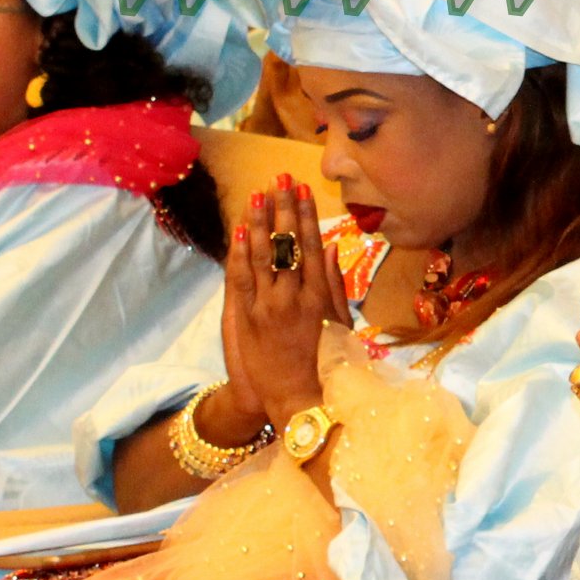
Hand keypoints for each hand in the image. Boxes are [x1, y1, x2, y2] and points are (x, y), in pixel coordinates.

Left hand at [223, 178, 340, 426]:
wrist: (297, 401)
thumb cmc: (328, 366)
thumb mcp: (341, 324)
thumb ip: (335, 285)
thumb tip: (332, 247)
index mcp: (322, 297)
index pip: (312, 245)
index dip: (307, 215)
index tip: (304, 191)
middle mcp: (295, 296)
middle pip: (287, 243)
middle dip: (283, 208)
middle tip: (281, 179)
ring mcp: (268, 306)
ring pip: (262, 255)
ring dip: (259, 221)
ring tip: (258, 194)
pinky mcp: (248, 319)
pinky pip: (241, 278)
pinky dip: (239, 252)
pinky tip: (238, 229)